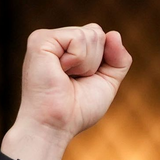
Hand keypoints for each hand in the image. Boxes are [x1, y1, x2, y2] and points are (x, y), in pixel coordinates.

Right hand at [1, 23, 131, 159]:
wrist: (56, 126)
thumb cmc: (77, 111)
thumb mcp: (107, 83)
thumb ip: (119, 59)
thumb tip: (114, 34)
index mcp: (67, 48)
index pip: (99, 36)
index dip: (102, 61)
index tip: (82, 81)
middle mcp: (55, 41)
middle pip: (96, 32)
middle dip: (95, 62)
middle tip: (72, 81)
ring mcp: (45, 38)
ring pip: (91, 34)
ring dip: (86, 64)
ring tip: (65, 78)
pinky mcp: (40, 41)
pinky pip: (78, 38)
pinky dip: (78, 60)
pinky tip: (60, 72)